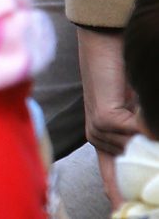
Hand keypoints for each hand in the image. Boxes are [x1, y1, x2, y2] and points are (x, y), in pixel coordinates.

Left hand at [77, 30, 137, 204]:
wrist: (105, 45)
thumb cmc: (122, 74)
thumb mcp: (132, 112)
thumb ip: (138, 134)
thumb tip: (146, 145)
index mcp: (101, 140)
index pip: (112, 179)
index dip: (118, 195)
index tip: (121, 211)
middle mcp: (97, 138)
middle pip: (132, 166)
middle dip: (146, 165)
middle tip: (144, 151)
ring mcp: (99, 129)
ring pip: (137, 148)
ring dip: (148, 139)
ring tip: (143, 114)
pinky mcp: (106, 117)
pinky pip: (136, 132)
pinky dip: (145, 124)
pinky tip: (142, 110)